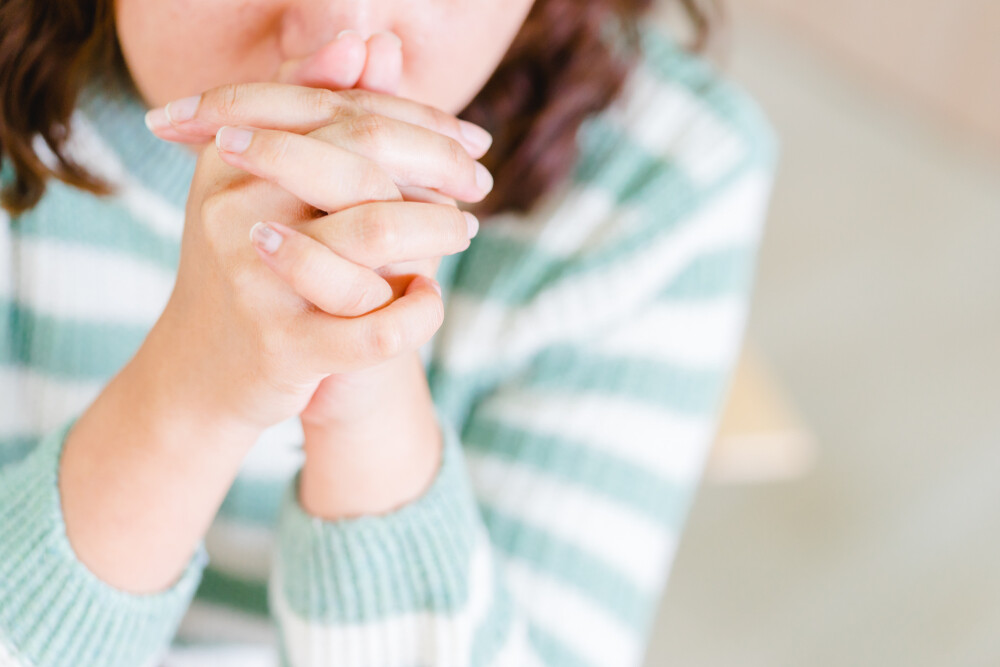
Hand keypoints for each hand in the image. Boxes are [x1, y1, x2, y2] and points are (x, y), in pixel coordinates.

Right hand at [146, 79, 488, 433]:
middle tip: (478, 182)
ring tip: (463, 231)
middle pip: (362, 156)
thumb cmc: (256, 265)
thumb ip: (319, 113)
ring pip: (376, 231)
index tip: (471, 139)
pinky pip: (377, 328)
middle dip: (439, 164)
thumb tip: (371, 40)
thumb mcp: (271, 184)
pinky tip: (429, 298)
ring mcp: (256, 280)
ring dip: (439, 228)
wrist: (205, 369)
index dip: (420, 118)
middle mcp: (235, 209)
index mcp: (232, 157)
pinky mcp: (284, 348)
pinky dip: (421, 312)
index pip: (343, 110)